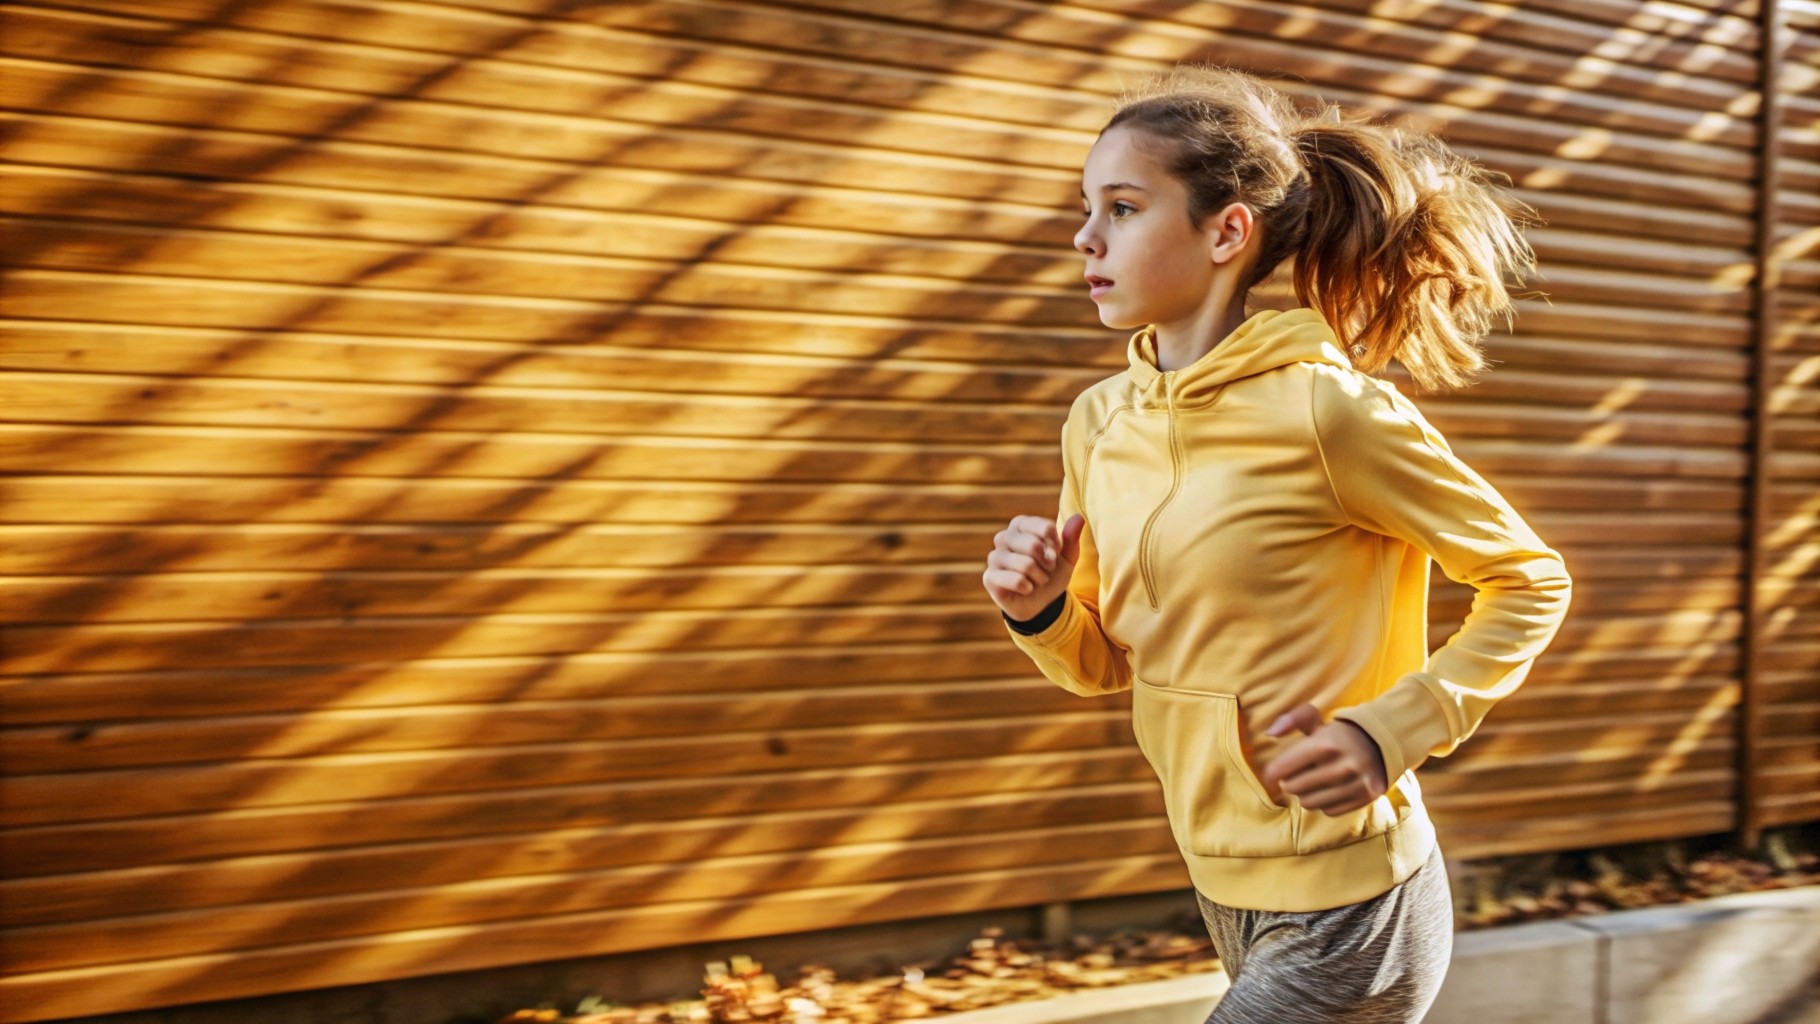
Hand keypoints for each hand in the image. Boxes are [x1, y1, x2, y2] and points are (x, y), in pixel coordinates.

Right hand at [983, 513, 1083, 620]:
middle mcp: (1003, 537)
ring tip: (1037, 580)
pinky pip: (1017, 580)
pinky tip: (1026, 589)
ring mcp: (994, 557)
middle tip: (1047, 570)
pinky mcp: (989, 577)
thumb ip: (1071, 538)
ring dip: (1040, 578)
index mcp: (1020, 525)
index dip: (1056, 545)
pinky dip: (1028, 588)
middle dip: (1048, 564)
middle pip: (1034, 546)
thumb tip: (1078, 518)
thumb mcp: (1066, 558)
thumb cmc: (1051, 574)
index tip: (1055, 554)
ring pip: (1026, 565)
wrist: (1040, 603)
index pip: (1045, 527)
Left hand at [1257, 703, 1388, 815]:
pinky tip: (1328, 790)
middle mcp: (1343, 766)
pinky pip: (1328, 811)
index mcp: (1325, 744)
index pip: (1283, 769)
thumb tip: (1271, 733)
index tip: (1271, 774)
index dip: (1272, 773)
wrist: (1380, 744)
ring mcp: (1356, 784)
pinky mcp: (1365, 798)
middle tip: (1294, 776)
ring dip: (1305, 795)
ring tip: (1310, 783)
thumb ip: (1291, 720)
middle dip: (1289, 783)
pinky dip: (1324, 803)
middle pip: (1294, 788)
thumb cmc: (1337, 734)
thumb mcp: (1315, 719)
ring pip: (1309, 803)